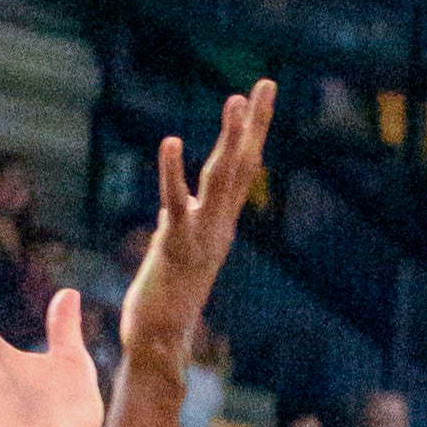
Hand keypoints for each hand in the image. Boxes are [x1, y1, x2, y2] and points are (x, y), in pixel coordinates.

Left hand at [120, 82, 272, 371]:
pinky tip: (172, 141)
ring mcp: (200, 235)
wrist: (160, 343)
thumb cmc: (163, 306)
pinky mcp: (174, 245)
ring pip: (221, 179)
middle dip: (254, 123)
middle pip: (242, 165)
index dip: (252, 134)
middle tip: (266, 83)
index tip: (260, 99)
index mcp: (220, 225)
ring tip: (237, 100)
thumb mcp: (180, 257)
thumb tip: (178, 210)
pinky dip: (173, 171)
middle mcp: (218, 226)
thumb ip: (183, 229)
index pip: (242, 171)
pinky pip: (176, 201)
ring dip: (231, 138)